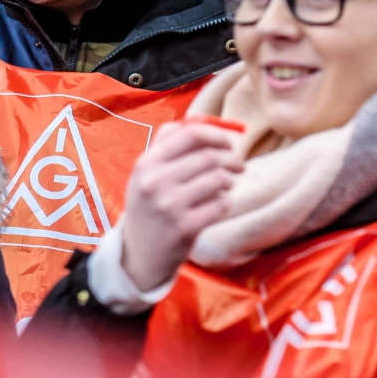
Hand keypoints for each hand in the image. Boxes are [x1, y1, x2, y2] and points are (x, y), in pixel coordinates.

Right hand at [118, 122, 243, 291]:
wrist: (138, 255)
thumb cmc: (148, 208)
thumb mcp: (145, 174)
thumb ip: (167, 145)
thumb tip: (201, 121)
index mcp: (146, 163)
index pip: (189, 134)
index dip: (216, 134)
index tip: (227, 142)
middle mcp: (155, 182)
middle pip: (209, 156)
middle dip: (231, 158)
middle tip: (238, 165)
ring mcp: (170, 206)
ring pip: (219, 179)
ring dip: (229, 180)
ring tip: (226, 185)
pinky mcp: (186, 228)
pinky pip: (221, 204)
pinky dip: (225, 202)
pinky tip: (217, 205)